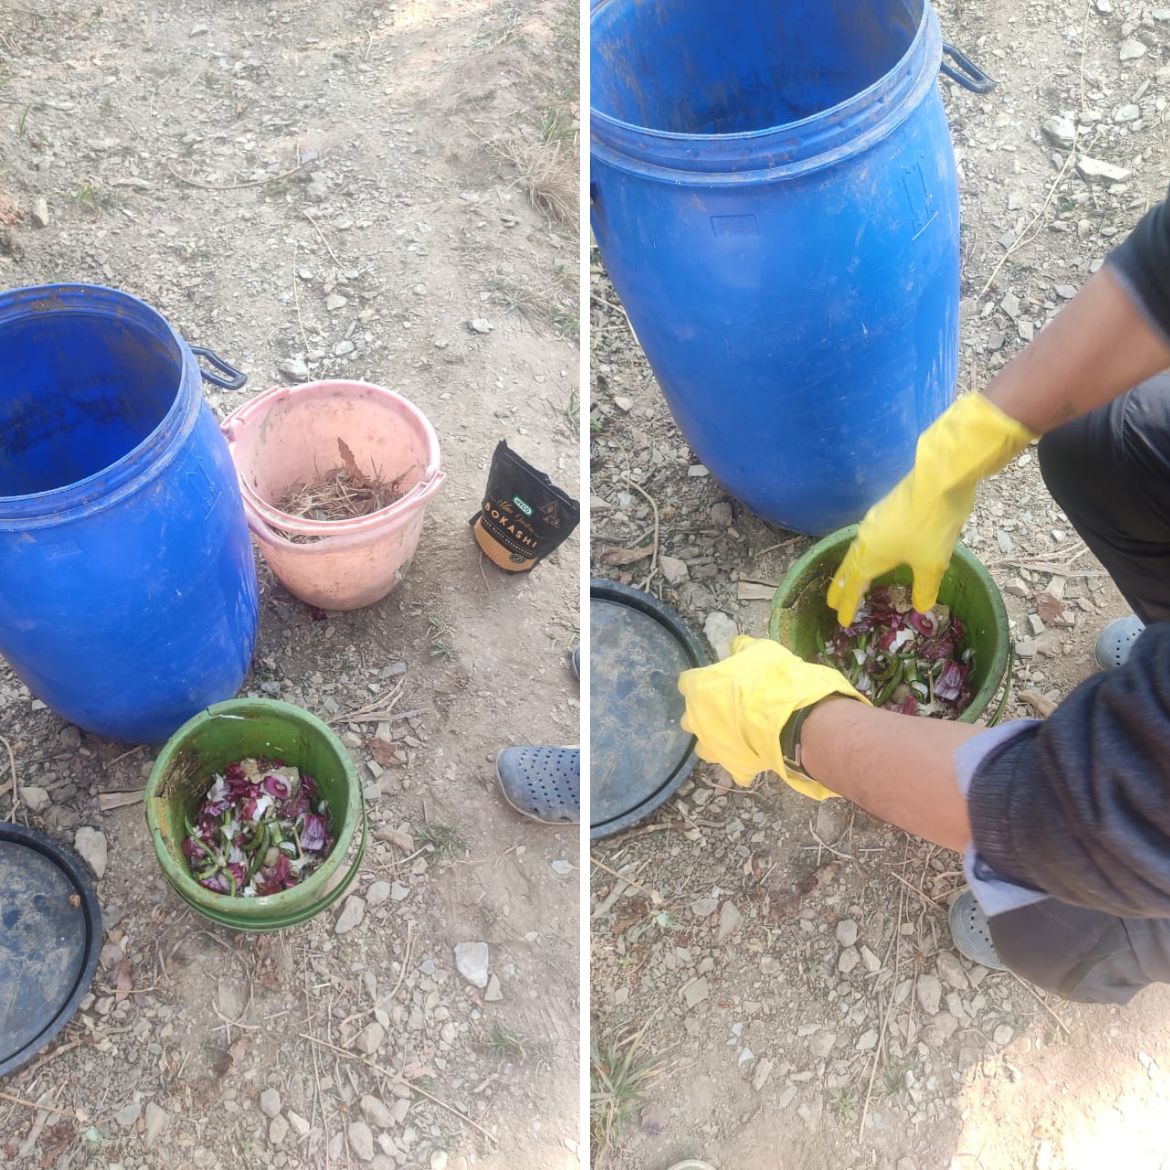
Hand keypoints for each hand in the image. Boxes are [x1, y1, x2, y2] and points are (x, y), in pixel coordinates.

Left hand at [678, 635, 865, 799]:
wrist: (792, 720)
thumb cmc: (772, 680)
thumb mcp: (762, 651)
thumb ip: (744, 649)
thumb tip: (738, 645)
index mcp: (698, 687)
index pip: (686, 682)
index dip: (700, 681)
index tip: (714, 680)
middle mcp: (697, 719)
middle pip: (690, 717)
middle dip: (704, 714)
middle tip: (727, 708)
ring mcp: (713, 746)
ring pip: (704, 746)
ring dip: (716, 740)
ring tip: (737, 734)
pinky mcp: (733, 767)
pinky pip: (735, 767)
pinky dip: (742, 762)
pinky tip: (756, 753)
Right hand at [827, 394, 1034, 624]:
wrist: (938, 480)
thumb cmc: (931, 527)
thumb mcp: (931, 564)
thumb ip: (924, 588)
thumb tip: (921, 608)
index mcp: (871, 556)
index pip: (854, 586)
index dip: (848, 605)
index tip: (841, 621)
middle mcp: (865, 539)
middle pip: (848, 567)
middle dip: (840, 586)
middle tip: (832, 602)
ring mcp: (874, 522)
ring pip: (856, 550)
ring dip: (850, 568)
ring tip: (849, 578)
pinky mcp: (885, 510)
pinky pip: (866, 538)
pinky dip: (863, 552)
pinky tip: (873, 550)